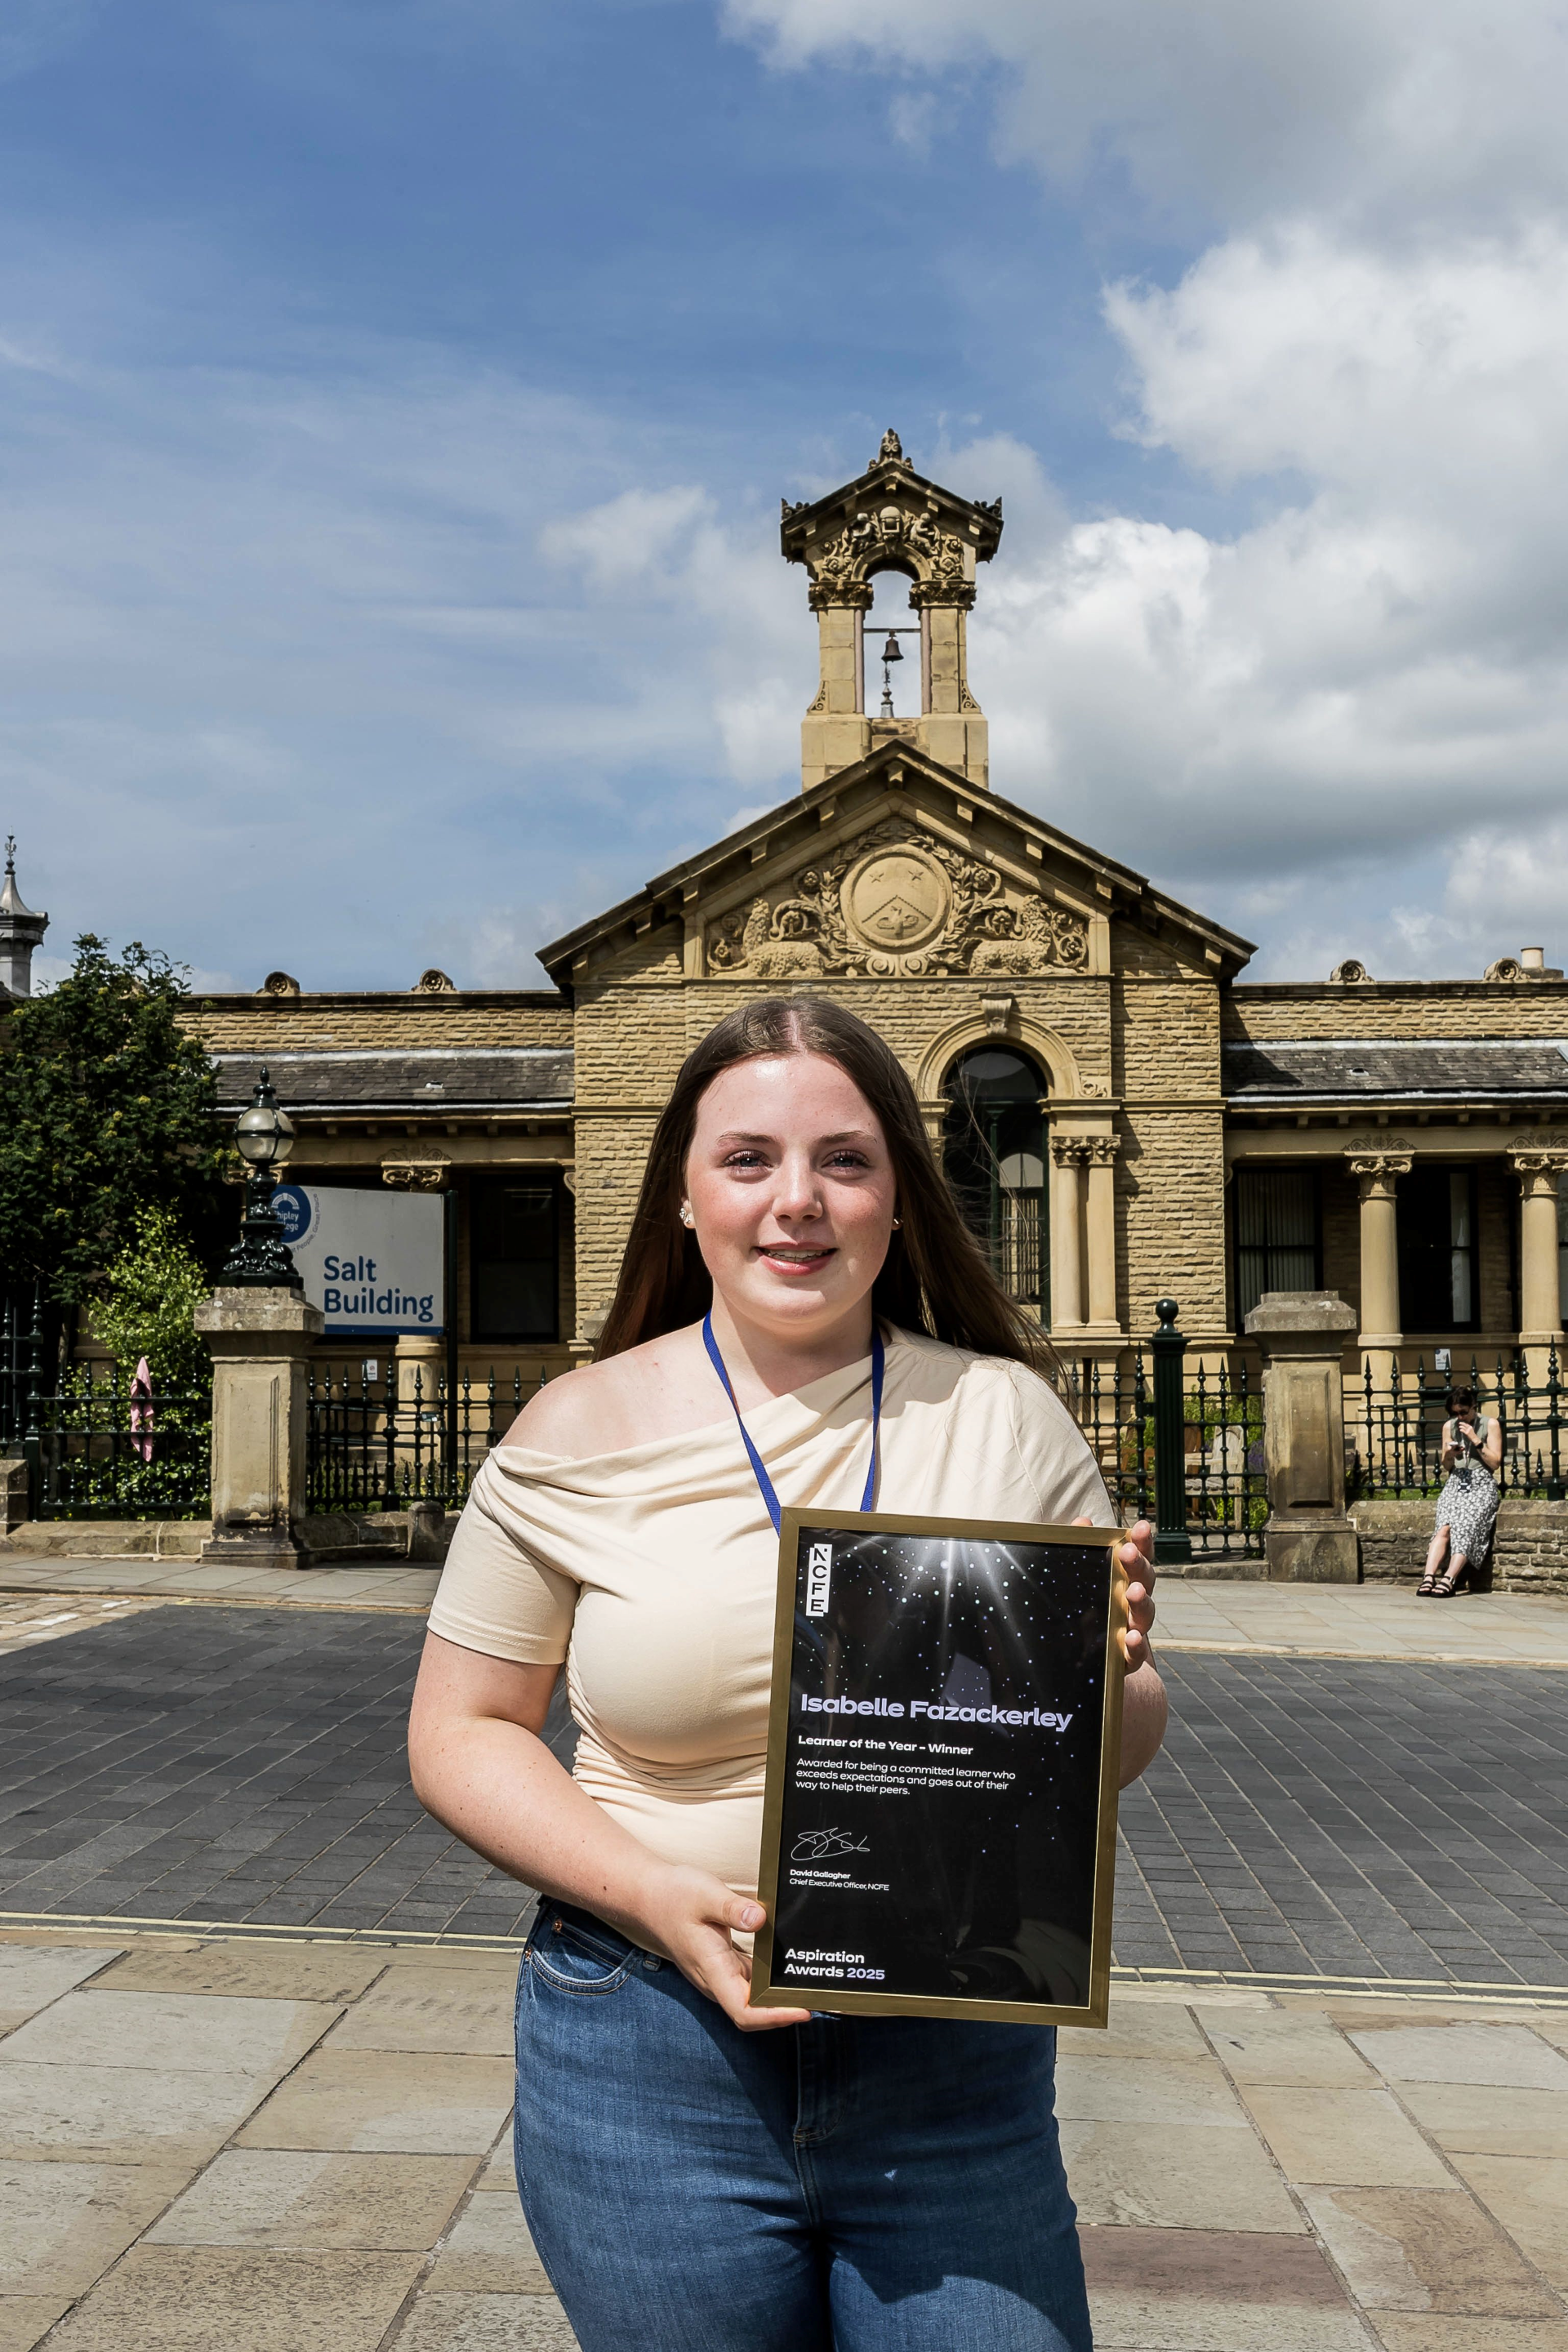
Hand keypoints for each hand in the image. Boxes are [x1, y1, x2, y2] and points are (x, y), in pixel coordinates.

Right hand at [630, 1862, 811, 2033]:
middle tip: (820, 2000)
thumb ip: (732, 1908)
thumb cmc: (673, 1895)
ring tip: (811, 1988)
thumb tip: (761, 1920)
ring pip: (751, 1998)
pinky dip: (768, 1980)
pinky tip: (786, 1967)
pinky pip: (748, 1981)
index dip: (774, 2017)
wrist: (647, 1896)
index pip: (743, 2012)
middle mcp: (715, 1979)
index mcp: (711, 1969)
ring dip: (778, 1998)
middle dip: (785, 2011)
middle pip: (752, 2012)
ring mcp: (717, 1973)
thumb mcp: (704, 1894)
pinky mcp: (721, 1964)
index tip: (803, 2010)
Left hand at [1076, 1515, 1155, 1669]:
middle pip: (1144, 1580)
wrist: (1081, 1657)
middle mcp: (1133, 1602)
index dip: (1142, 1542)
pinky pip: (1137, 1652)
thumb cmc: (1083, 1609)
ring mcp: (1134, 1629)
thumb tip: (1082, 1523)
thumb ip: (1079, 1551)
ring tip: (1134, 1592)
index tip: (1140, 1527)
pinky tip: (1131, 1637)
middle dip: (1138, 1565)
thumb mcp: (1076, 1579)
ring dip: (1141, 1601)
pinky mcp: (1127, 1657)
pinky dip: (1136, 1645)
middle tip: (1128, 1553)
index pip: (1138, 1557)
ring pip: (1145, 1614)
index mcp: (1123, 1579)